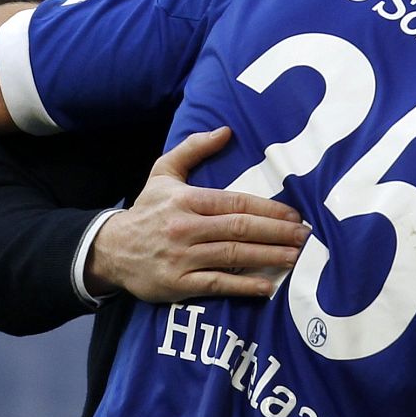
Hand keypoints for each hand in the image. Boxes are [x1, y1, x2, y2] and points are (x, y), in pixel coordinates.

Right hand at [85, 127, 307, 301]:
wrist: (110, 250)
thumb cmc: (147, 210)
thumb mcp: (163, 172)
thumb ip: (193, 149)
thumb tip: (226, 130)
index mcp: (187, 200)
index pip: (235, 202)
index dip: (268, 209)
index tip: (294, 214)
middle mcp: (185, 228)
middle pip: (239, 229)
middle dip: (277, 232)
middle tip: (305, 235)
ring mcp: (182, 257)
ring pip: (233, 256)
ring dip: (268, 257)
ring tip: (296, 257)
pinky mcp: (178, 284)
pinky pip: (217, 284)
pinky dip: (244, 285)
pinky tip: (268, 286)